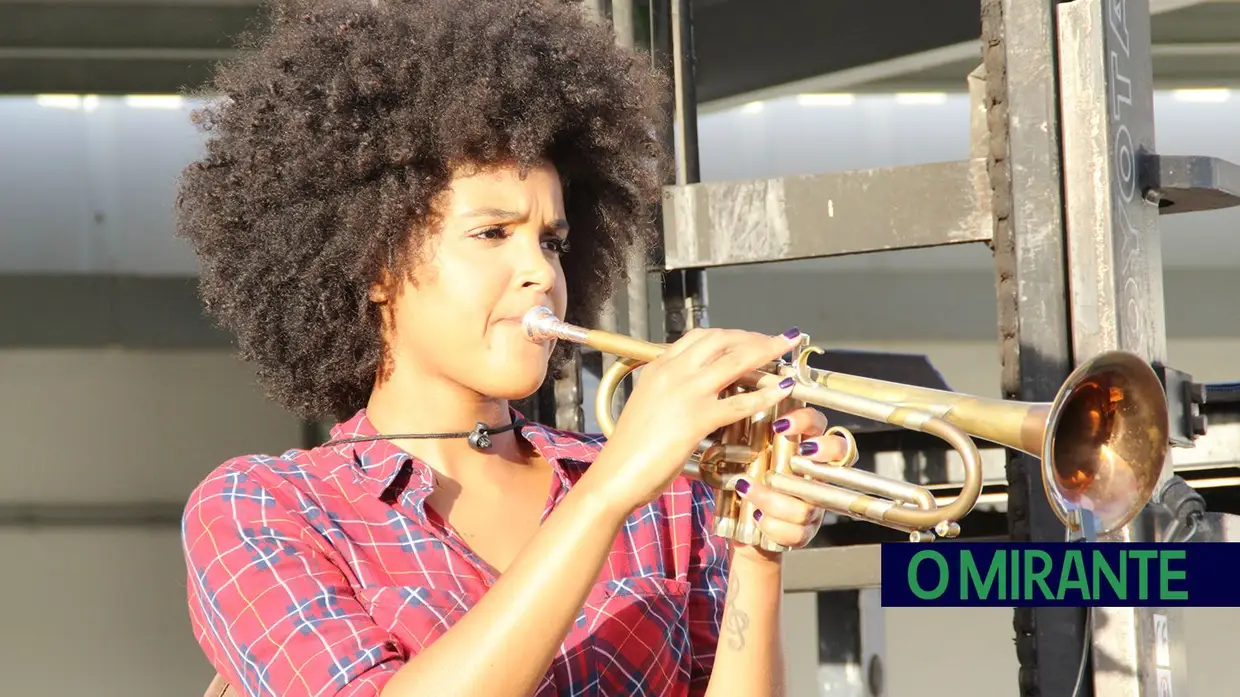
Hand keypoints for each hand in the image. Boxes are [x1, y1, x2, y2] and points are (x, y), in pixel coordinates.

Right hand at [586, 326, 804, 514]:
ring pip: (734, 361)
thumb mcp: (649, 406)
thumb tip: (697, 392)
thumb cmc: (631, 449)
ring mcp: (685, 393)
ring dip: (766, 352)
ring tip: (787, 350)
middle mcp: (672, 371)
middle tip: (777, 342)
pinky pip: (739, 401)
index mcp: (658, 366)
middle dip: (754, 337)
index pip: (701, 337)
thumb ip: (671, 392)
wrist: (614, 475)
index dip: (732, 334)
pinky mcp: (696, 419)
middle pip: (722, 340)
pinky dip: (766, 393)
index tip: (751, 338)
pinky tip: (784, 391)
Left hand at [731, 406, 852, 553]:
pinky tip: (757, 517)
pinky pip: (797, 531)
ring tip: (745, 488)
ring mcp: (815, 504)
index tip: (779, 425)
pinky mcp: (805, 531)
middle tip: (799, 451)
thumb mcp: (743, 458)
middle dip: (824, 448)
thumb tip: (732, 412)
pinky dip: (772, 525)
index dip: (805, 420)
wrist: (741, 528)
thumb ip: (745, 438)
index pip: (817, 423)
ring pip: (808, 503)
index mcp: (802, 449)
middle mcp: (816, 474)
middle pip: (842, 452)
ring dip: (772, 498)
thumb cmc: (745, 483)